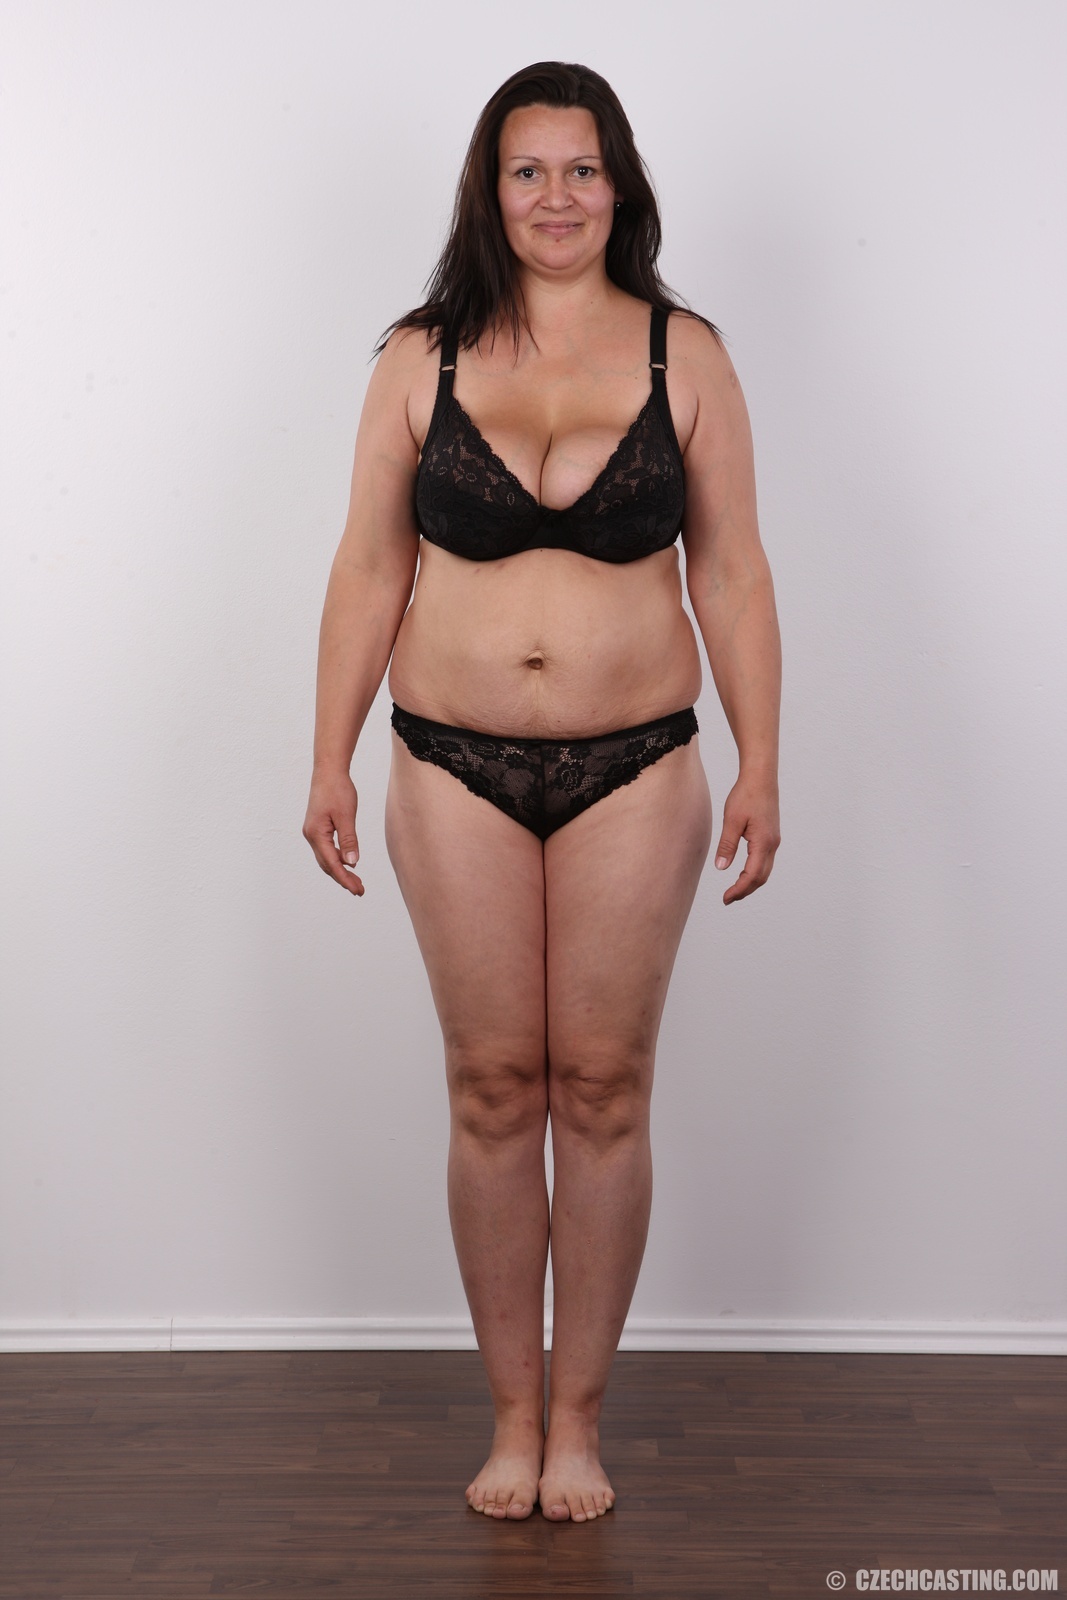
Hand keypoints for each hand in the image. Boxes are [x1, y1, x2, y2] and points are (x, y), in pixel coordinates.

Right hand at [302, 770, 363, 895]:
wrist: (328, 771)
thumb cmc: (337, 789)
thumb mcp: (346, 815)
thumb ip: (349, 839)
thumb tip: (352, 862)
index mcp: (316, 834)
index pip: (332, 863)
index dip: (345, 879)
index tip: (358, 890)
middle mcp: (311, 835)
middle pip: (327, 864)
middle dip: (343, 878)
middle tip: (360, 890)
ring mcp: (312, 832)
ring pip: (326, 858)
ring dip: (340, 870)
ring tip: (356, 881)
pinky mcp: (317, 828)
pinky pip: (326, 849)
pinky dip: (337, 859)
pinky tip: (348, 863)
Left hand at [714, 773, 779, 904]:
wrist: (761, 778)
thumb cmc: (745, 795)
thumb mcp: (732, 821)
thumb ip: (727, 845)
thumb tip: (721, 868)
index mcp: (763, 843)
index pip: (752, 876)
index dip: (739, 890)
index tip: (726, 898)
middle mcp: (772, 845)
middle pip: (761, 877)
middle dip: (745, 890)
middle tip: (728, 899)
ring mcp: (774, 841)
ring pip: (764, 870)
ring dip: (750, 882)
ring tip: (734, 890)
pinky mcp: (771, 836)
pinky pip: (764, 861)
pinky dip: (754, 872)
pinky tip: (742, 872)